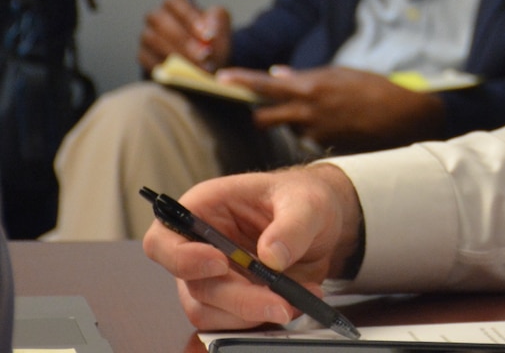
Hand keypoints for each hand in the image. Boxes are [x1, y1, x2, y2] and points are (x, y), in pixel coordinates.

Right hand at [138, 0, 231, 72]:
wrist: (205, 64)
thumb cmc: (212, 41)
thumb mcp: (220, 27)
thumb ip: (218, 22)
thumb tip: (209, 28)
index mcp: (174, 5)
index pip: (174, 2)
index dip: (189, 17)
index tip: (206, 34)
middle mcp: (156, 18)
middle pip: (160, 21)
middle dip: (183, 38)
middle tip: (203, 54)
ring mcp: (147, 37)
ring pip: (153, 40)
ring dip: (176, 54)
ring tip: (197, 67)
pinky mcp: (143, 56)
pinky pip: (149, 59)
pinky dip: (167, 68)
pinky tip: (183, 74)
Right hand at [142, 165, 361, 331]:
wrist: (324, 220)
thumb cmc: (303, 198)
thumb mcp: (307, 202)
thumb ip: (293, 225)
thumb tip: (272, 257)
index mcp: (202, 210)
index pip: (163, 240)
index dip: (182, 258)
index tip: (220, 263)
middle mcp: (199, 247)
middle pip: (194, 286)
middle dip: (237, 299)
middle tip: (279, 303)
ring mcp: (213, 278)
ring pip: (210, 313)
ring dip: (251, 315)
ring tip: (295, 301)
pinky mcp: (233, 300)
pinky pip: (234, 323)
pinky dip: (263, 320)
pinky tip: (295, 304)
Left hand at [216, 65, 446, 150]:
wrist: (405, 118)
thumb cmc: (376, 89)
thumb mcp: (341, 74)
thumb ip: (307, 76)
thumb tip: (278, 73)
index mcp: (310, 87)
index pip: (264, 85)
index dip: (241, 81)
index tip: (220, 78)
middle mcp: (307, 112)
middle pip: (263, 118)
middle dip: (260, 114)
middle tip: (263, 108)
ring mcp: (315, 133)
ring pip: (289, 128)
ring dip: (295, 122)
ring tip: (323, 112)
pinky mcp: (324, 148)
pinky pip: (309, 139)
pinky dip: (315, 132)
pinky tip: (336, 125)